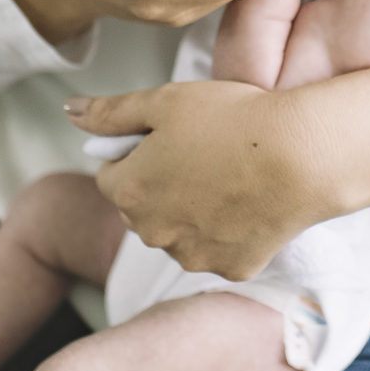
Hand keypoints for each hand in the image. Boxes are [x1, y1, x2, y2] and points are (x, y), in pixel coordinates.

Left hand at [65, 82, 329, 279]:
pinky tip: (249, 203)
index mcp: (128, 192)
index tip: (171, 138)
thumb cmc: (232, 119)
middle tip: (201, 153)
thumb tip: (68, 112)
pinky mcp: (231, 269)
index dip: (138, 154)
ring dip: (190, 212)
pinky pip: (218, 250)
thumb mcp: (165, 100)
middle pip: (142, 209)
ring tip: (228, 176)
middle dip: (159, 186)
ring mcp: (192, 256)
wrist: (301, 155)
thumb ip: (110, 111)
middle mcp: (152, 233)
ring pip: (178, 233)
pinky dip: (227, 232)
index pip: (111, 176)